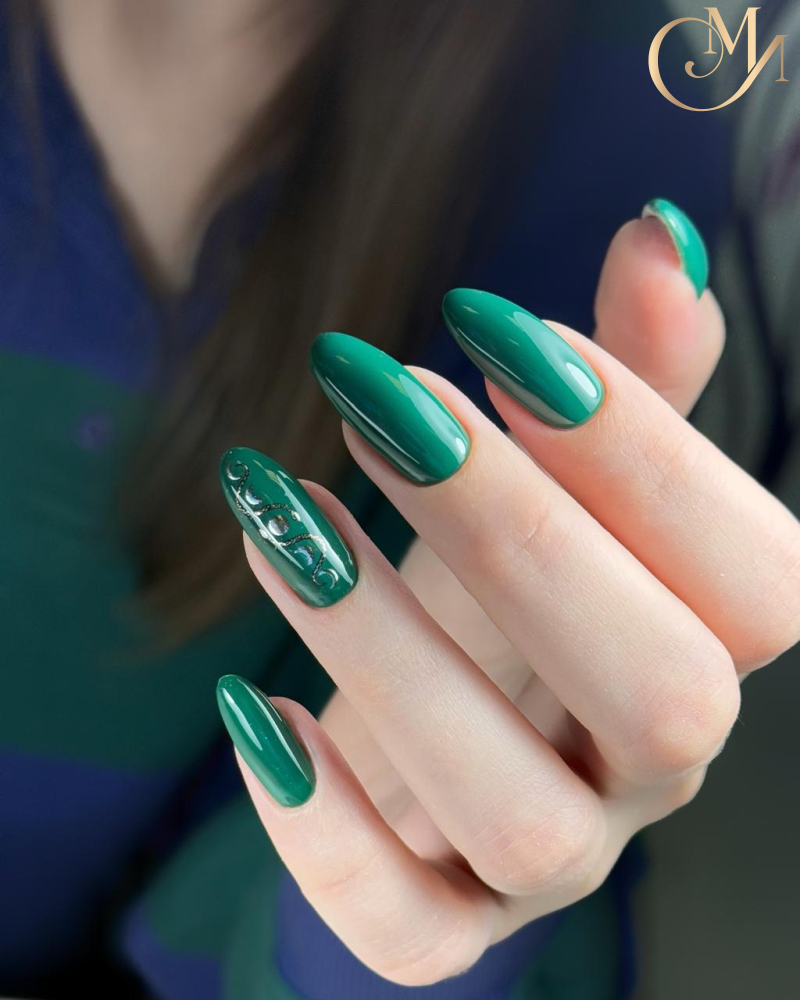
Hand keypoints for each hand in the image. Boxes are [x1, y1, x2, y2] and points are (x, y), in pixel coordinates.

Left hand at [218, 212, 799, 985]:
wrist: (423, 722)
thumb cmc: (495, 590)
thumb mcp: (554, 478)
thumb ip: (624, 375)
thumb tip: (660, 237)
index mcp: (704, 647)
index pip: (759, 582)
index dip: (647, 452)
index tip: (497, 329)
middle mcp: (651, 768)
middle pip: (663, 694)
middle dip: (518, 531)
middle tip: (377, 395)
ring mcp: (557, 862)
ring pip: (518, 812)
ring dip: (389, 650)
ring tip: (278, 515)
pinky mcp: (449, 921)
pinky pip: (409, 930)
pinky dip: (322, 835)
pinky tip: (251, 713)